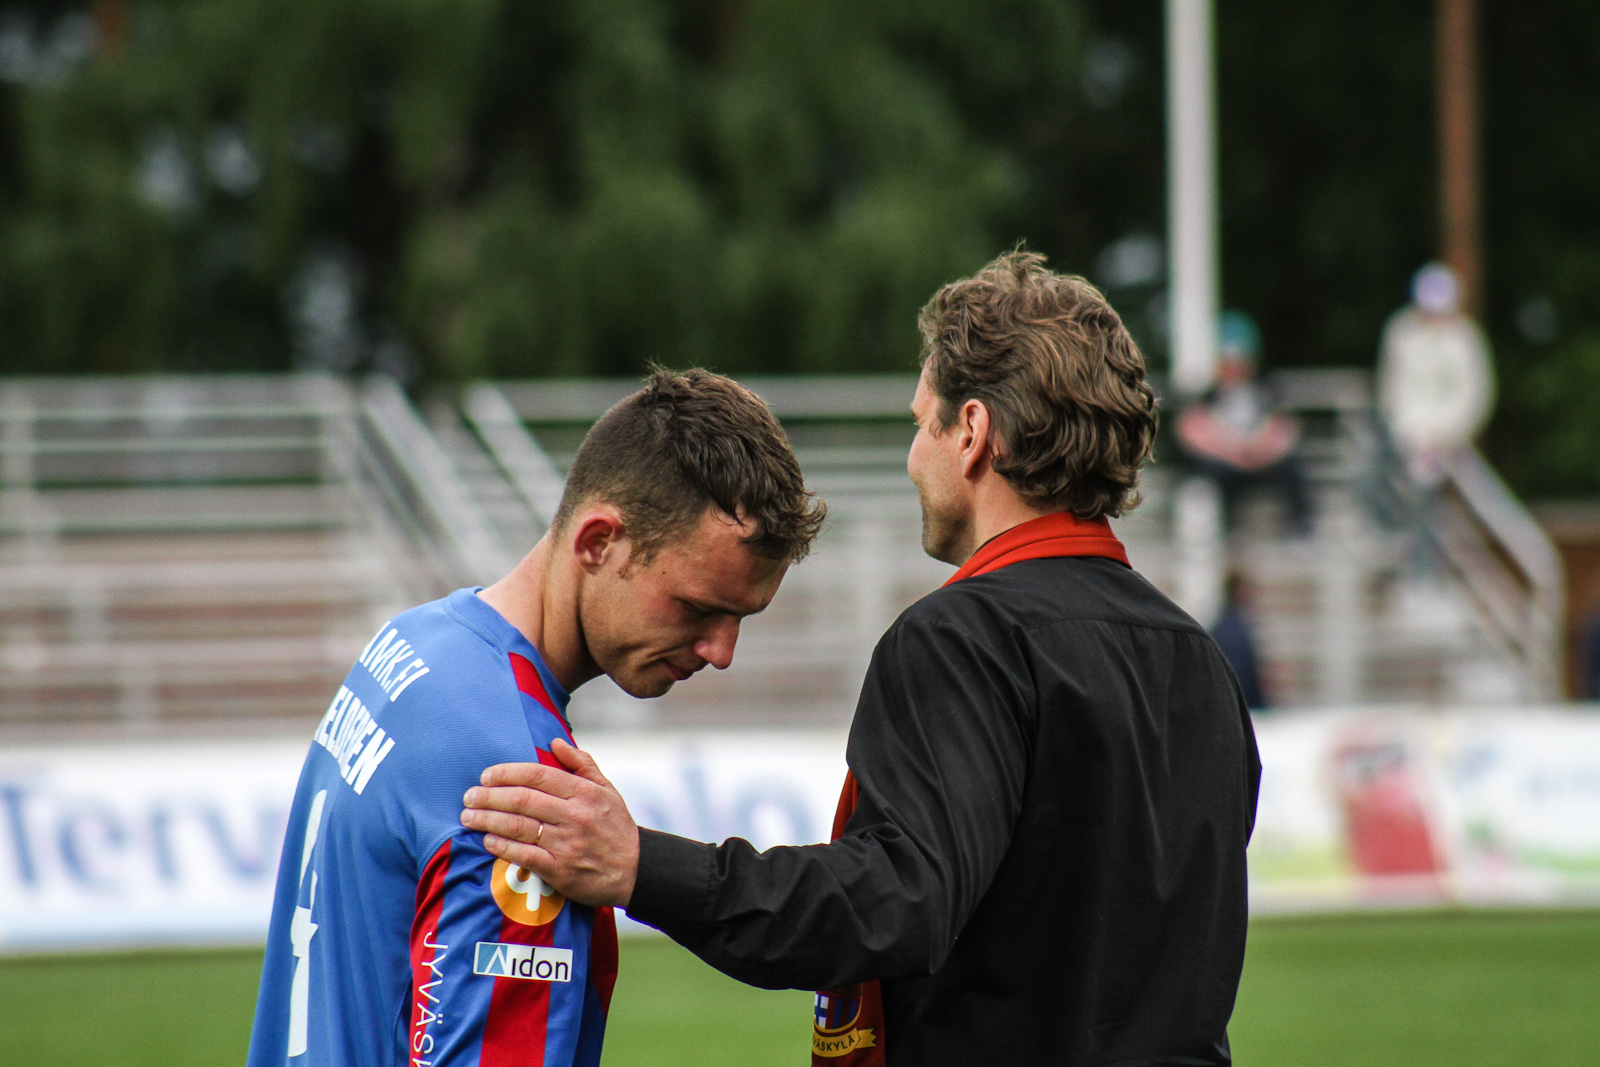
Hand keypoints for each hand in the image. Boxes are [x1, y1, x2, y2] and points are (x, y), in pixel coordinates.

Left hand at [459, 739, 639, 907]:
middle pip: (522, 800)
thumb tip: (554, 741)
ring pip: (518, 827)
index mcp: (584, 792)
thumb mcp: (607, 790)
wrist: (636, 870)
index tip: (486, 776)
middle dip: (489, 796)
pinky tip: (488, 841)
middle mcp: (574, 815)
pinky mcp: (561, 870)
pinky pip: (524, 856)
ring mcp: (566, 844)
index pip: (538, 775)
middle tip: (469, 796)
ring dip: (488, 820)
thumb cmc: (616, 827)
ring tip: (469, 817)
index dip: (507, 773)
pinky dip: (502, 847)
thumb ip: (581, 764)